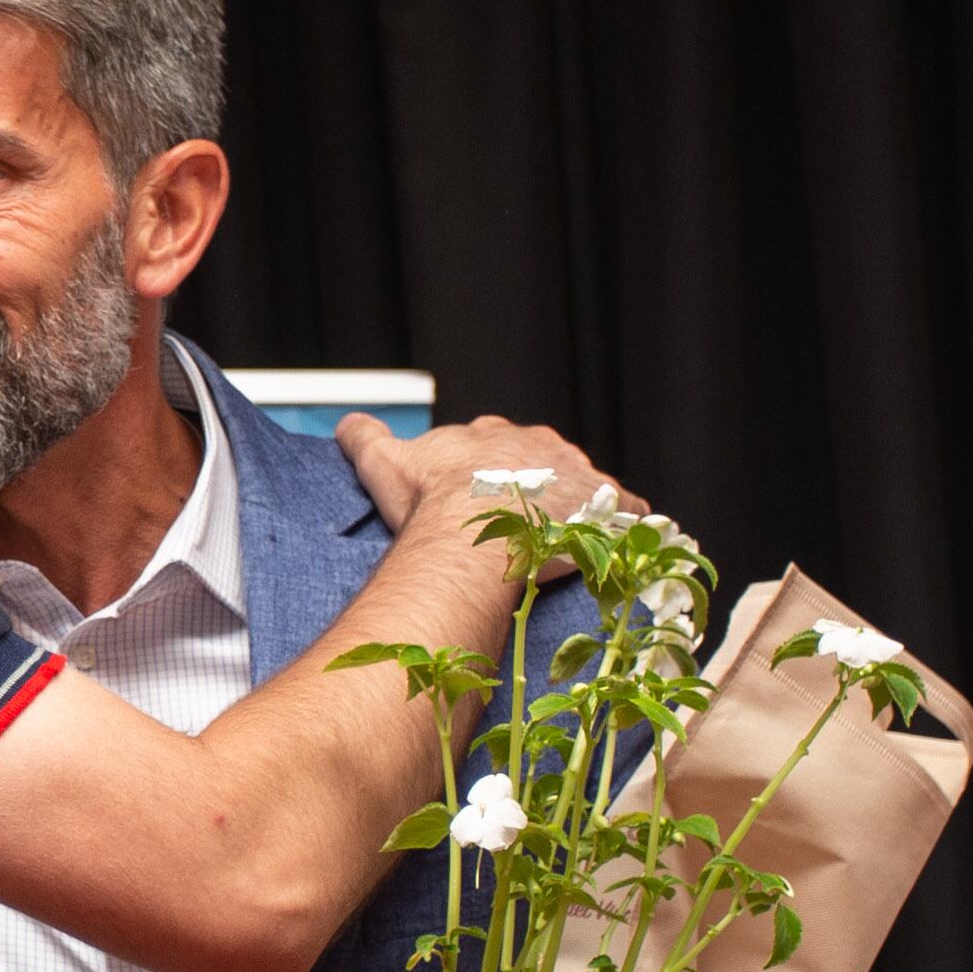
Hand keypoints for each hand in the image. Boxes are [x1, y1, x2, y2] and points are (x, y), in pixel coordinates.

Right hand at [334, 413, 641, 535]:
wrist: (476, 530)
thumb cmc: (431, 503)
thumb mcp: (384, 463)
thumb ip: (363, 437)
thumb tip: (347, 423)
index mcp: (492, 436)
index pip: (494, 445)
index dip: (485, 472)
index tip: (478, 499)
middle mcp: (540, 445)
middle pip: (541, 463)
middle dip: (532, 488)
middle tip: (518, 526)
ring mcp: (577, 473)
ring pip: (581, 486)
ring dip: (575, 508)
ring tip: (562, 542)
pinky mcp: (608, 506)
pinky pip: (626, 512)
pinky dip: (622, 526)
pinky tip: (613, 548)